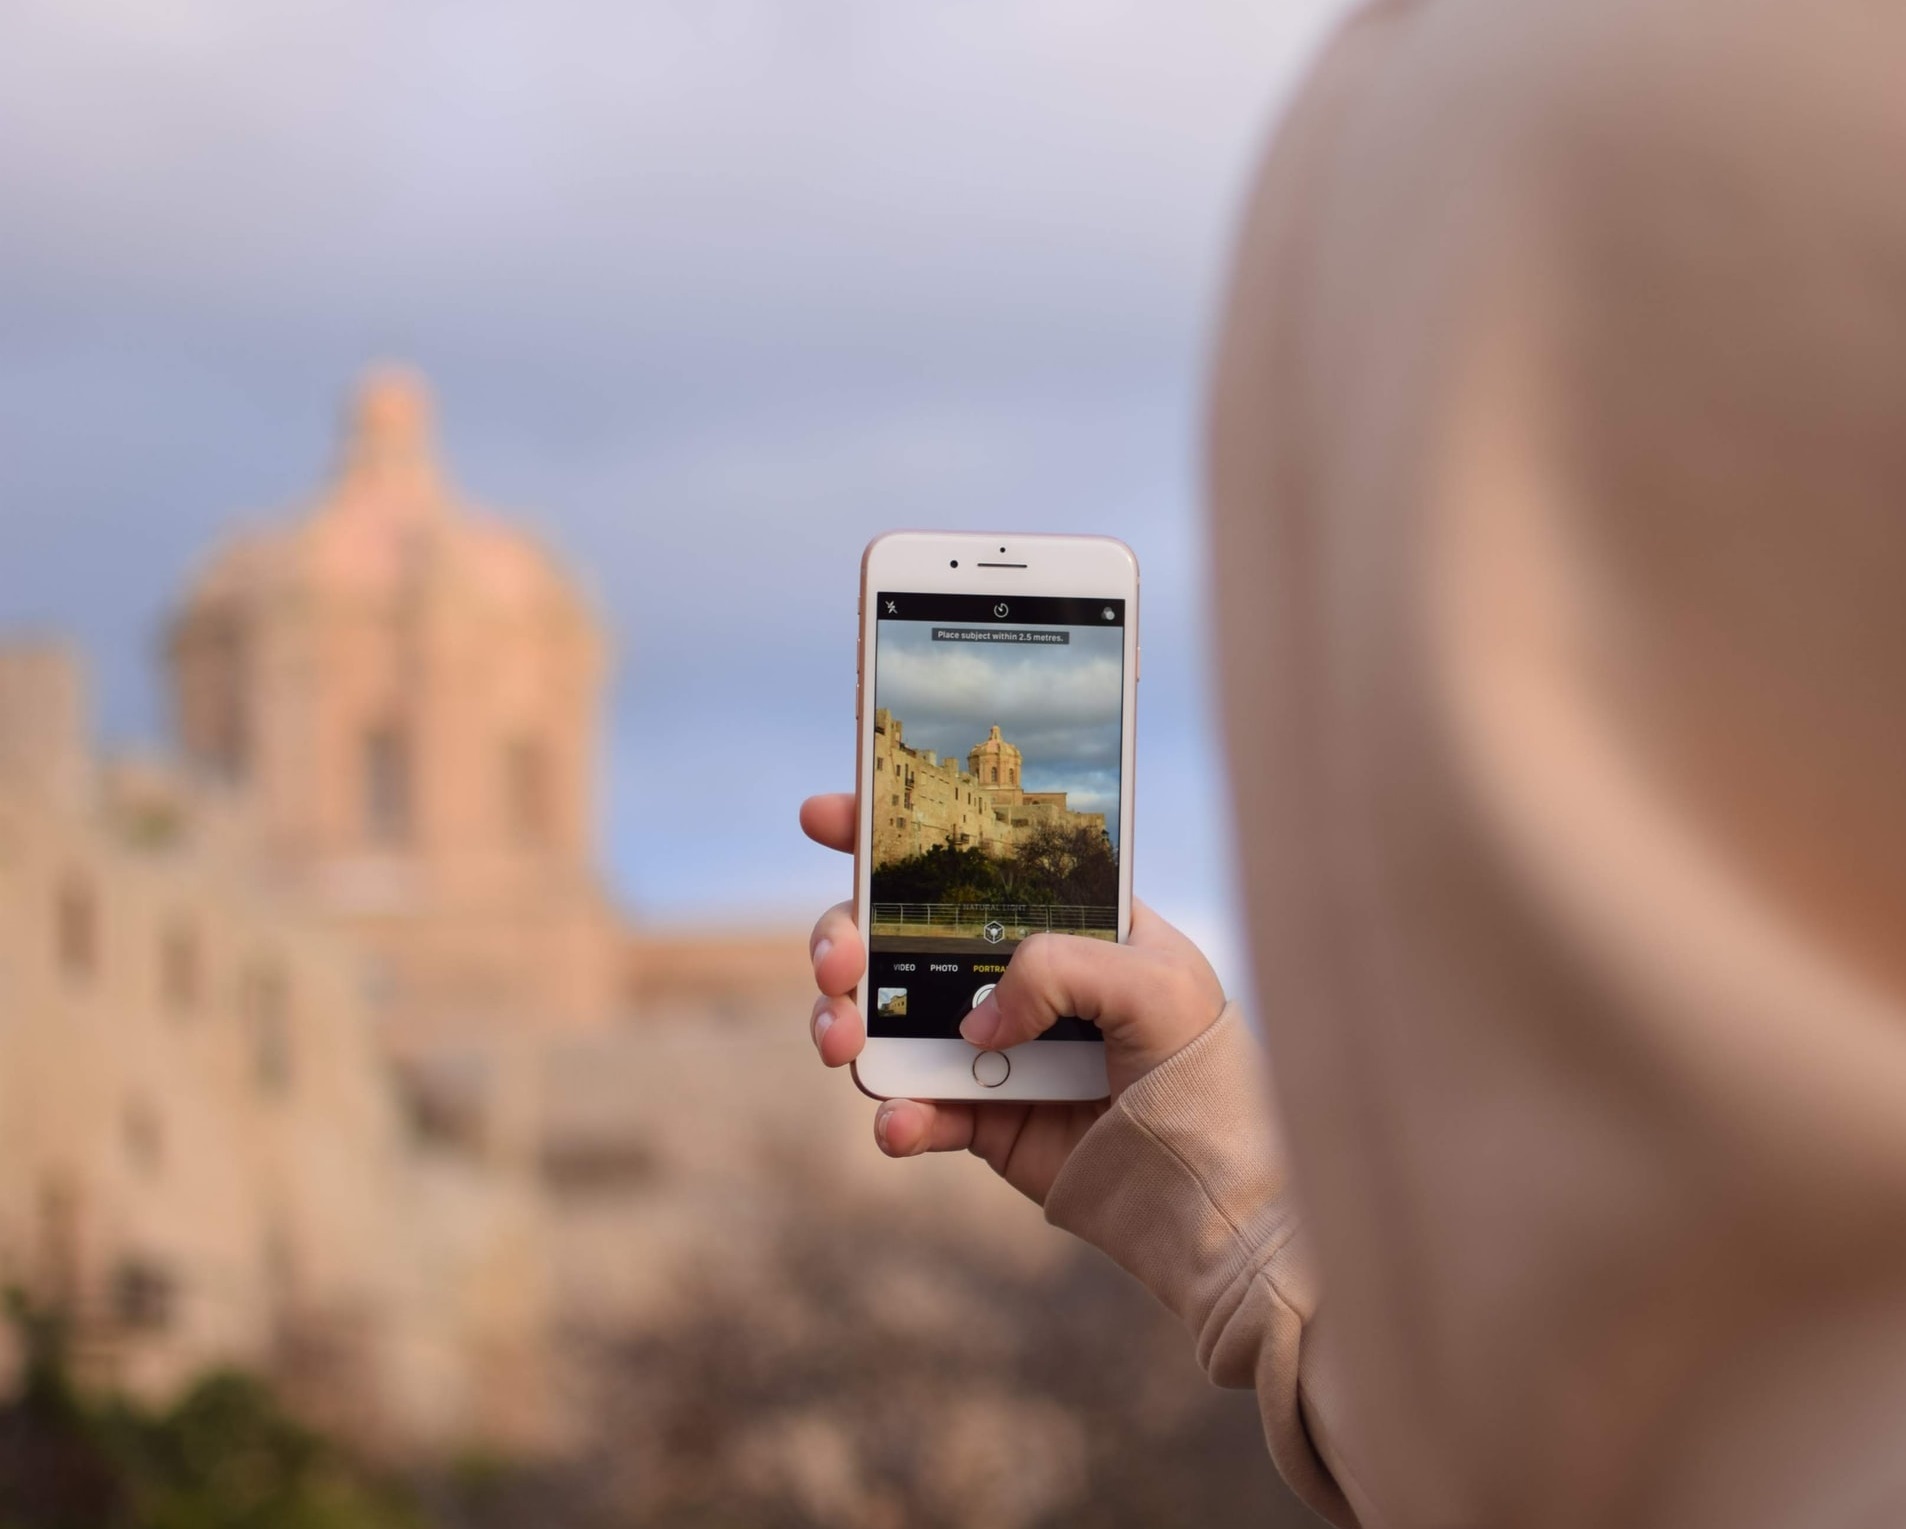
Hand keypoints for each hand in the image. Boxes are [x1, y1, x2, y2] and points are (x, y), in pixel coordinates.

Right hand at [800, 792, 1226, 1205]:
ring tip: (843, 1045)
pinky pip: (915, 1109)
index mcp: (1058, 920)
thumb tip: (974, 1024)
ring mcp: (989, 1047)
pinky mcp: (981, 1119)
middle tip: (838, 964)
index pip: (966, 858)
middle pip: (893, 934)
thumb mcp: (1152, 983)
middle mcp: (1013, 975)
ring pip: (882, 1020)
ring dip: (843, 1023)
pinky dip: (897, 1117)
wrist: (1209, 1189)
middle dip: (841, 938)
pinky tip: (902, 1125)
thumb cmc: (1200, 1063)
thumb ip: (1055, 967)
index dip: (890, 833)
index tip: (826, 815)